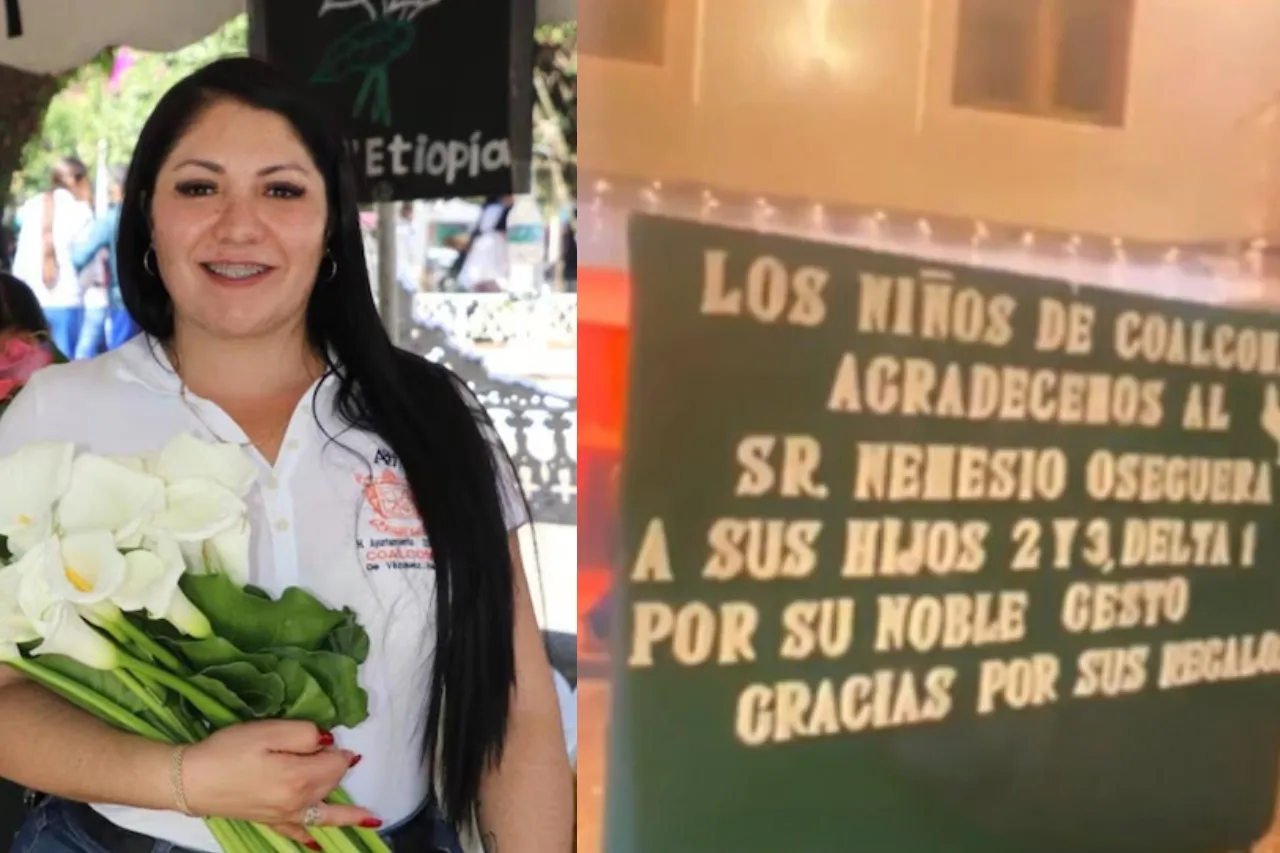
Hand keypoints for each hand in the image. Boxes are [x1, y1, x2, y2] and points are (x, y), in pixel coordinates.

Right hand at [181, 720, 380, 847]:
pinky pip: (298, 833)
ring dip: (349, 816)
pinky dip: (312, 837)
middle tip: (327, 750)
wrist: (190, 780)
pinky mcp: (270, 822)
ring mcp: (284, 817)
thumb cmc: (228, 751)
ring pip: (325, 814)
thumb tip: (329, 743)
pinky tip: (318, 844)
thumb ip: (305, 734)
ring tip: (372, 820)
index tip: (322, 739)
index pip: (337, 762)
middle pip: (332, 783)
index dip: (334, 748)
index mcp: (301, 778)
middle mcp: (299, 803)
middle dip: (336, 767)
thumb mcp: (268, 731)